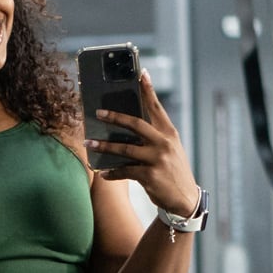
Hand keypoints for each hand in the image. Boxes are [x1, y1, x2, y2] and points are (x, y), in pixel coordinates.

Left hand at [85, 70, 199, 215]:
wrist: (184, 198)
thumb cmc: (172, 170)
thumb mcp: (170, 149)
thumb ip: (154, 137)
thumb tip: (126, 127)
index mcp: (169, 133)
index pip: (156, 108)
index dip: (148, 90)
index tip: (141, 73)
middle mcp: (164, 143)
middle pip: (136, 124)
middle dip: (115, 117)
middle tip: (98, 113)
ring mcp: (157, 159)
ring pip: (125, 149)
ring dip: (104, 146)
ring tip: (88, 143)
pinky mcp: (149, 176)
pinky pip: (124, 171)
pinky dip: (112, 172)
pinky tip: (103, 173)